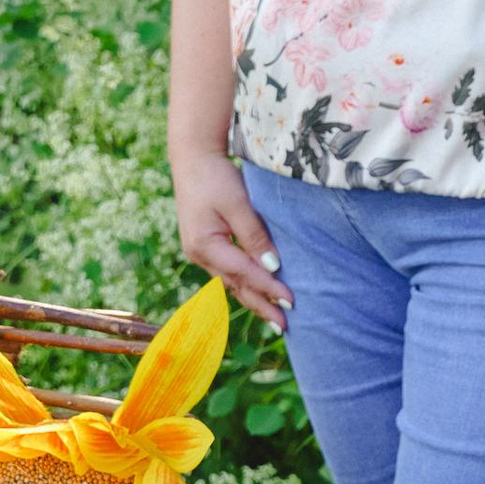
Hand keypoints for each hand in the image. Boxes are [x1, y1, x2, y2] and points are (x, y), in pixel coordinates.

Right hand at [174, 153, 289, 330]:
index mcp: (205, 246)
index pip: (244, 273)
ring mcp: (201, 252)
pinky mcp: (206, 246)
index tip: (292, 301)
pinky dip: (245, 284)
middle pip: (236, 286)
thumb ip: (254, 234)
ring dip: (254, 299)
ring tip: (275, 317)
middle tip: (286, 326)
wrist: (192, 157)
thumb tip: (272, 266)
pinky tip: (259, 293)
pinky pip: (229, 272)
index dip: (269, 288)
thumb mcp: (237, 203)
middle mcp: (200, 255)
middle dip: (261, 306)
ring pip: (232, 282)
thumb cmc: (215, 176)